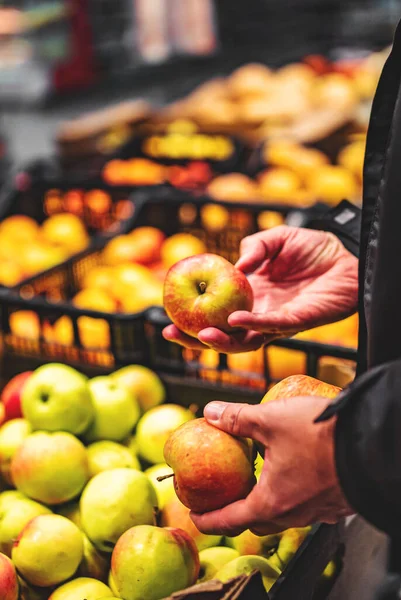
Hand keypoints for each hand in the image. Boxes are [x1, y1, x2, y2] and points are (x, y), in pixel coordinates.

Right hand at [163, 226, 357, 352]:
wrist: (347, 253)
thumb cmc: (312, 247)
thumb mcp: (275, 238)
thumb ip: (253, 248)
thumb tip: (233, 266)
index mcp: (248, 296)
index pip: (213, 313)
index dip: (190, 316)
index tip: (165, 312)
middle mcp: (258, 314)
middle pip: (222, 336)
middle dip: (195, 340)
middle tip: (170, 333)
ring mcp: (276, 321)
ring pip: (244, 341)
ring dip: (221, 341)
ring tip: (201, 335)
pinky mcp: (296, 322)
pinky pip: (272, 327)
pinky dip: (253, 324)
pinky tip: (235, 319)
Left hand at [191, 398, 352, 535]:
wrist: (372, 440)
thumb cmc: (321, 435)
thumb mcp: (271, 420)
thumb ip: (238, 418)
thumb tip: (211, 412)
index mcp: (272, 503)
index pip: (230, 521)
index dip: (208, 519)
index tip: (196, 516)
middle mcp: (294, 514)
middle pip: (258, 521)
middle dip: (238, 512)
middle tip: (226, 497)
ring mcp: (318, 511)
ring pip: (284, 513)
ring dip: (267, 500)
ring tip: (259, 478)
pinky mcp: (335, 501)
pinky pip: (306, 505)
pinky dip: (291, 492)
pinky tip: (293, 470)